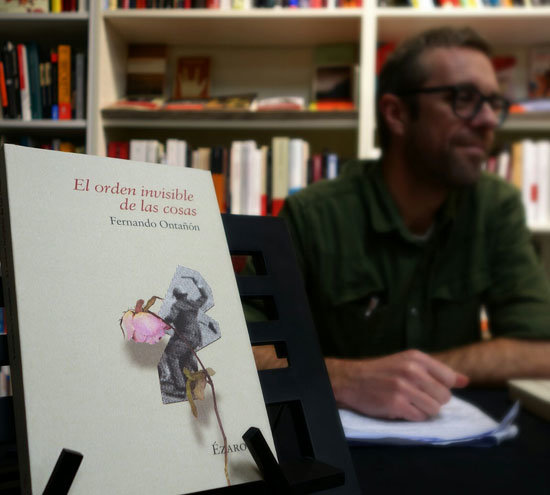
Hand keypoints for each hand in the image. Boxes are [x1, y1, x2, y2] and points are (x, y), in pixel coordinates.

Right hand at [327, 350, 468, 420]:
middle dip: (433, 400)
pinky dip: (412, 416)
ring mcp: (403, 387)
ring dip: (423, 410)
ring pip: (434, 409)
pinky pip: (419, 417)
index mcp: (416, 358)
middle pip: (444, 396)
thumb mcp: (408, 363)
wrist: (352, 379)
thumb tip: (465, 380)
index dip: (441, 387)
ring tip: (408, 403)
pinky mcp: (396, 404)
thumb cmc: (382, 372)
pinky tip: (399, 408)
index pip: (448, 377)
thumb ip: (436, 371)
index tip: (427, 387)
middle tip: (415, 396)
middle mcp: (412, 370)